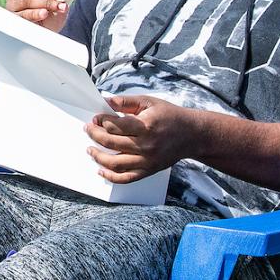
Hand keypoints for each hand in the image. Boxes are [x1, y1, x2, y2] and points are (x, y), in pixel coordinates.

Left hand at [85, 94, 208, 182]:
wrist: (192, 135)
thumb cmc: (170, 116)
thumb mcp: (149, 102)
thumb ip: (126, 102)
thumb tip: (106, 101)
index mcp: (146, 126)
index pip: (114, 126)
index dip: (100, 121)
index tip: (95, 119)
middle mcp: (146, 145)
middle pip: (111, 143)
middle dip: (94, 135)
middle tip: (88, 130)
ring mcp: (147, 161)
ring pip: (114, 164)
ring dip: (97, 157)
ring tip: (90, 150)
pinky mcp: (148, 170)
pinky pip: (126, 178)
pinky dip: (110, 177)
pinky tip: (101, 170)